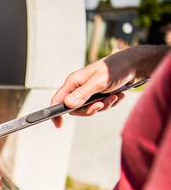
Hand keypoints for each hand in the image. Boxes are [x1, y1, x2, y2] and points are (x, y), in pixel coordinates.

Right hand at [50, 45, 165, 127]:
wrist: (134, 64)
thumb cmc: (116, 68)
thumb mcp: (100, 82)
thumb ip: (83, 93)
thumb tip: (68, 104)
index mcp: (74, 82)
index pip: (58, 100)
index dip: (56, 112)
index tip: (59, 124)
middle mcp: (78, 87)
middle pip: (75, 108)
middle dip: (90, 109)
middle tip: (102, 104)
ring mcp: (88, 91)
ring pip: (89, 108)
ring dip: (103, 106)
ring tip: (114, 96)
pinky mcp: (98, 93)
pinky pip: (99, 106)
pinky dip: (109, 103)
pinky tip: (117, 95)